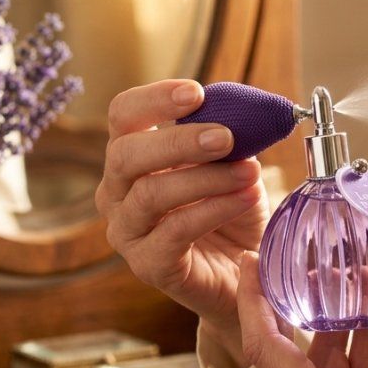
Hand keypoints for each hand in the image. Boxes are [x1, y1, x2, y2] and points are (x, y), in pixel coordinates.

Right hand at [95, 80, 269, 331]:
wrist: (246, 274)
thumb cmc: (233, 213)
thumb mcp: (233, 165)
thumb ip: (228, 138)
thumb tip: (242, 112)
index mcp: (131, 158)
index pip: (123, 116)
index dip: (154, 99)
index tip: (195, 93)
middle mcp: (117, 194)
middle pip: (126, 155)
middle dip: (179, 141)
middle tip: (227, 137)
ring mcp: (128, 233)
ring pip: (150, 194)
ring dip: (206, 178)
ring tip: (251, 172)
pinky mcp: (148, 266)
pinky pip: (175, 231)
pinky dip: (214, 210)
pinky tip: (245, 199)